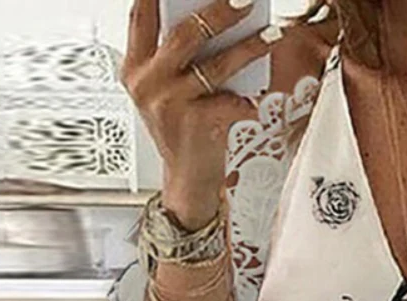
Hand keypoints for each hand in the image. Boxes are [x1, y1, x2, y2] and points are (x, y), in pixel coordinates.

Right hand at [120, 0, 279, 227]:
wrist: (188, 178)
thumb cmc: (183, 129)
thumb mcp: (169, 90)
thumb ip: (178, 58)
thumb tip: (217, 18)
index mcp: (135, 67)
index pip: (139, 15)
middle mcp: (148, 83)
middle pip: (184, 33)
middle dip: (218, 10)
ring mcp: (169, 104)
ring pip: (214, 65)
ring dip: (248, 48)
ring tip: (271, 34)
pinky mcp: (194, 124)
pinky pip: (229, 101)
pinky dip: (249, 97)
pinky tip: (260, 94)